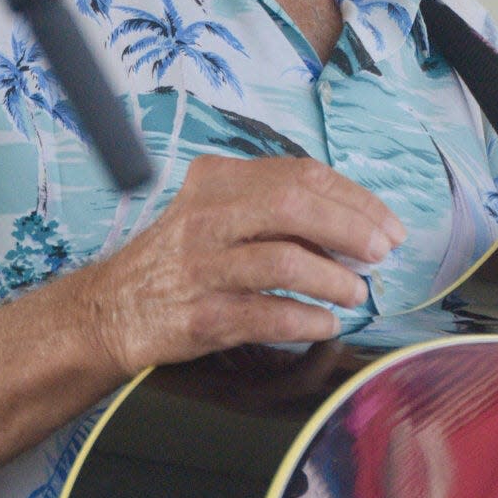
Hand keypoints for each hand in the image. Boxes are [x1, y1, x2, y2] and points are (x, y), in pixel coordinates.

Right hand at [87, 154, 404, 375]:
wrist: (111, 309)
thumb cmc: (180, 258)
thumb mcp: (218, 211)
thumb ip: (274, 206)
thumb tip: (355, 223)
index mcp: (218, 179)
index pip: (300, 174)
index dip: (354, 199)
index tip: (386, 225)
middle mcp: (206, 215)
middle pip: (294, 206)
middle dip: (350, 229)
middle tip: (380, 255)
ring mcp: (201, 266)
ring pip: (284, 260)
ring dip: (334, 279)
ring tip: (356, 293)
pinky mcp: (199, 314)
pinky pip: (268, 314)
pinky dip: (307, 320)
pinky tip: (325, 323)